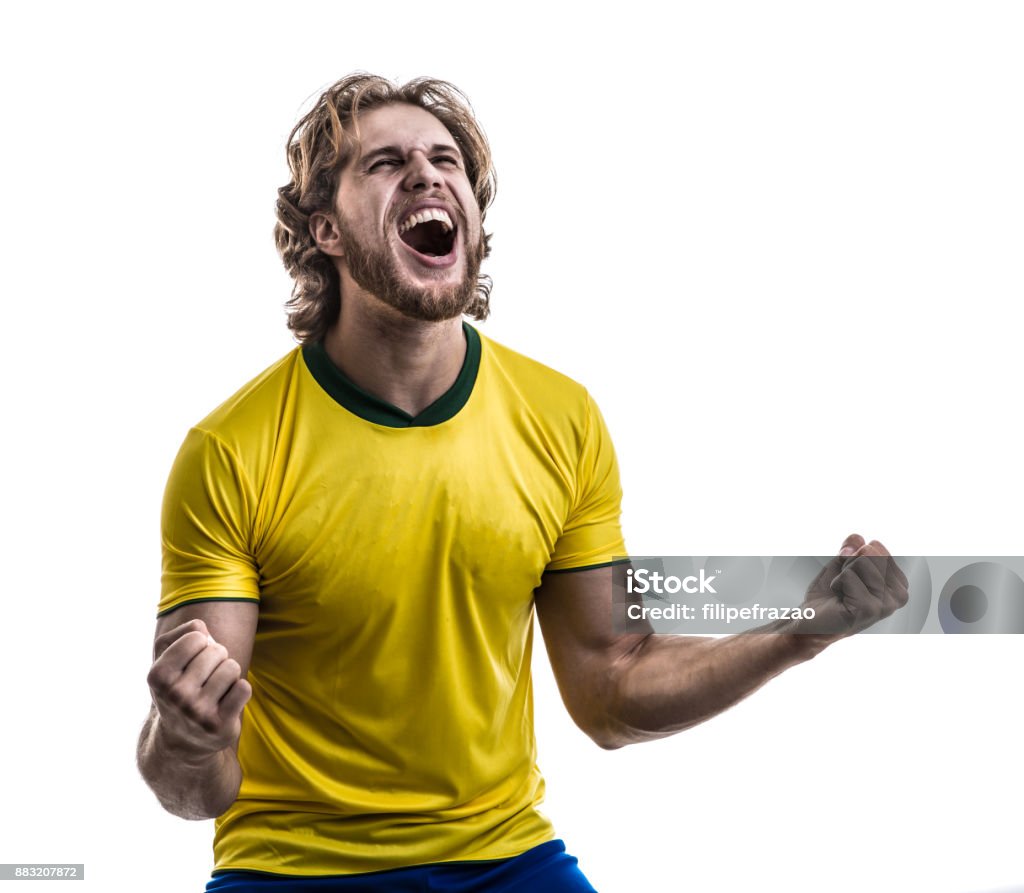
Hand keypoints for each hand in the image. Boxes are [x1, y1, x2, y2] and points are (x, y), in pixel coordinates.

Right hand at [146, 618, 251, 759]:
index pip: (196, 636)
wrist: (182, 740)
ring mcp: (197, 712)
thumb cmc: (177, 688)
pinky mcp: (220, 725)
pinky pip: (244, 687)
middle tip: (204, 679)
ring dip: (229, 675)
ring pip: (232, 667)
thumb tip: (200, 627)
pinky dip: (240, 690)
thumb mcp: (166, 660)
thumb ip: (180, 633)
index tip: (192, 662)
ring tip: (215, 690)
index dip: (201, 644)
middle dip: (216, 659)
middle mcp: (175, 695)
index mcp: (158, 676)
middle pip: (217, 651)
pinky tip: (225, 703)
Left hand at [796, 534, 909, 639]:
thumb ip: (852, 548)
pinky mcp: (869, 610)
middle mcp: (898, 596)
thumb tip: (857, 538)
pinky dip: (838, 583)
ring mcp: (886, 605)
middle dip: (849, 563)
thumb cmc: (830, 594)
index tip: (851, 576)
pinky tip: (839, 599)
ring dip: (843, 574)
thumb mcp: (843, 564)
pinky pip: (850, 576)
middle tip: (845, 585)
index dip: (854, 556)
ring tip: (843, 592)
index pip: (877, 547)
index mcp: (897, 583)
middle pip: (871, 552)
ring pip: (862, 562)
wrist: (811, 618)